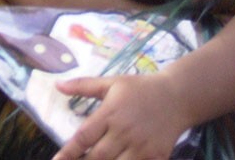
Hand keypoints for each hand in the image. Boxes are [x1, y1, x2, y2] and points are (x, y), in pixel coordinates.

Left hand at [51, 73, 188, 159]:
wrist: (177, 96)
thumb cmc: (140, 89)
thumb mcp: (111, 82)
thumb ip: (83, 85)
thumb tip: (57, 85)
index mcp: (110, 113)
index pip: (83, 136)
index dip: (68, 152)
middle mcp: (124, 131)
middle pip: (97, 157)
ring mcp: (141, 147)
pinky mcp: (156, 157)